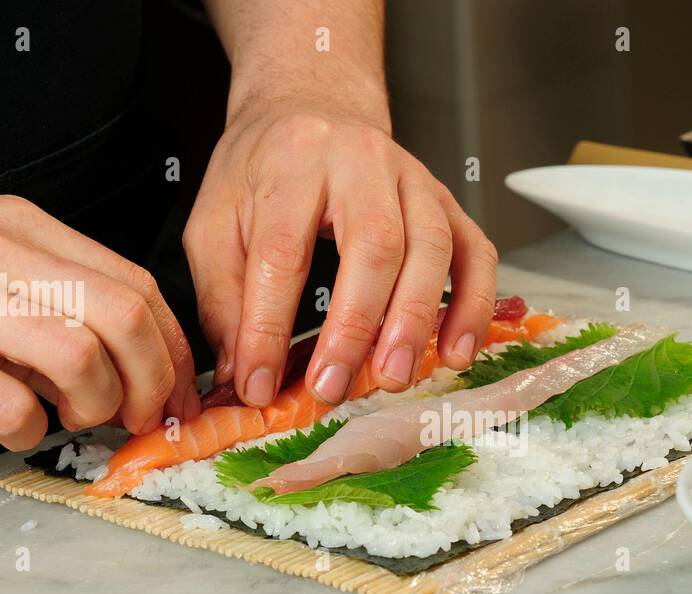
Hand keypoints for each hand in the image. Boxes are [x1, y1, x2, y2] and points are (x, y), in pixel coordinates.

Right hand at [0, 196, 199, 449]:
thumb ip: (56, 301)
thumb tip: (131, 364)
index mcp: (18, 227)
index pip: (135, 283)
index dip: (173, 349)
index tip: (177, 390)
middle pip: (124, 316)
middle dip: (154, 381)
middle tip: (141, 415)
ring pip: (83, 357)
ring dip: (97, 405)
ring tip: (73, 416)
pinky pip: (13, 408)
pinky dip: (29, 432)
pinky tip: (13, 427)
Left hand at [183, 102, 498, 406]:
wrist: (312, 107)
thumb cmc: (262, 171)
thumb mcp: (214, 224)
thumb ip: (223, 299)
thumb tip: (242, 377)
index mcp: (293, 161)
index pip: (282, 250)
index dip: (268, 326)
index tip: (259, 384)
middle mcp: (362, 161)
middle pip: (372, 244)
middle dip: (354, 325)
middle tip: (333, 387)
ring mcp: (416, 180)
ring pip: (431, 248)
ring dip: (415, 321)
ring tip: (393, 377)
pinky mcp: (449, 203)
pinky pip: (477, 254)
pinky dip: (473, 307)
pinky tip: (455, 352)